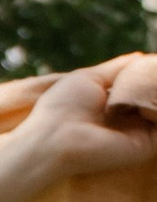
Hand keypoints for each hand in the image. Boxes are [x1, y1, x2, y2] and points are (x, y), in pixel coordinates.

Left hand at [20, 65, 156, 180]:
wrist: (54, 140)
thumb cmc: (64, 107)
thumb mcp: (90, 78)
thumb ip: (117, 69)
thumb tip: (140, 56)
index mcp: (112, 105)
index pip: (140, 88)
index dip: (149, 74)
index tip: (154, 63)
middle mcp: (127, 120)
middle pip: (153, 98)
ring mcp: (138, 133)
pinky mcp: (146, 145)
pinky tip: (154, 97)